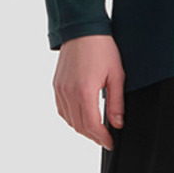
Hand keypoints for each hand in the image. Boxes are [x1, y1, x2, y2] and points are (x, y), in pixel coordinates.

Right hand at [53, 34, 125, 149]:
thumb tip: (117, 124)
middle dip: (93, 136)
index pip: (92, 125)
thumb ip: (116, 102)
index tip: (111, 143)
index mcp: (84, 91)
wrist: (82, 30)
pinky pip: (61, 110)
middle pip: (79, 126)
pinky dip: (71, 118)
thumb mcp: (116, 75)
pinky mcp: (56, 85)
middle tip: (106, 139)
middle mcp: (68, 93)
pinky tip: (82, 117)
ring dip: (82, 129)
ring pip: (69, 120)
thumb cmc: (102, 48)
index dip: (102, 138)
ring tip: (96, 130)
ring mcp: (60, 89)